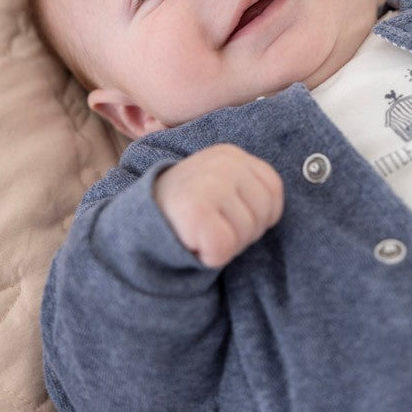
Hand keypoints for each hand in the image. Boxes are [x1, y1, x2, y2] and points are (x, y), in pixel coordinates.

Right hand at [154, 145, 283, 267]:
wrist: (136, 224)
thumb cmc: (185, 211)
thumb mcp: (219, 185)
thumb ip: (247, 187)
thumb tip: (275, 209)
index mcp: (231, 155)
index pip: (274, 190)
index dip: (257, 214)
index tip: (228, 215)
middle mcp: (223, 163)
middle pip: (264, 213)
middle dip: (242, 232)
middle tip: (211, 226)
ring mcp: (210, 185)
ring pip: (246, 233)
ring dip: (226, 245)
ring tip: (200, 232)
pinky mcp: (196, 212)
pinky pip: (223, 248)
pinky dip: (211, 256)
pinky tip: (192, 242)